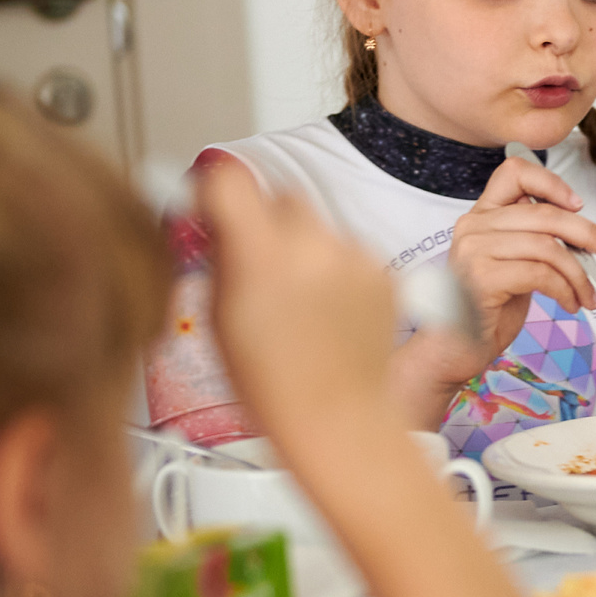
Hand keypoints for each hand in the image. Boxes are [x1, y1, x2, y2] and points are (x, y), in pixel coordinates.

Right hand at [198, 156, 397, 449]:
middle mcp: (312, 246)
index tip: (212, 204)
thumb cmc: (270, 383)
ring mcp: (354, 256)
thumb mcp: (218, 317)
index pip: (231, 179)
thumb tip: (215, 217)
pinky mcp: (383, 270)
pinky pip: (350, 249)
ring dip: (303, 247)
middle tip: (257, 263)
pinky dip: (335, 268)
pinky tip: (326, 310)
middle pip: (281, 196)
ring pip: (319, 224)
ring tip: (297, 301)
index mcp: (261, 256)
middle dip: (265, 220)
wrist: (336, 418)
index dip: (217, 189)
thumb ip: (219, 256)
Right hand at [424, 156, 595, 378]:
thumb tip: (586, 234)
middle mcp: (473, 225)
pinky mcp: (482, 277)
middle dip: (590, 235)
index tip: (579, 205)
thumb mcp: (515, 263)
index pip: (515, 172)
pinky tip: (571, 304)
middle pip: (546, 214)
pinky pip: (540, 274)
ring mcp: (474, 250)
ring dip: (579, 274)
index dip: (551, 182)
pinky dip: (566, 290)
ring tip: (588, 296)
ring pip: (548, 247)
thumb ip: (536, 239)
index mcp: (482, 214)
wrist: (454, 348)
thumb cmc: (488, 307)